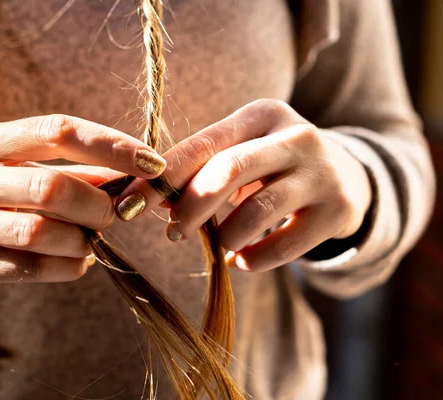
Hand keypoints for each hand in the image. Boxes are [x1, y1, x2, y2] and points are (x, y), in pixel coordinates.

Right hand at [0, 115, 165, 290]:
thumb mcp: (12, 165)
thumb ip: (68, 168)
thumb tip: (130, 175)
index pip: (59, 132)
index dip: (112, 146)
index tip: (152, 162)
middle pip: (53, 188)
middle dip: (98, 205)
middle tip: (114, 214)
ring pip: (42, 233)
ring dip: (83, 239)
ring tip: (91, 239)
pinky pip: (31, 268)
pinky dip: (68, 266)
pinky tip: (77, 261)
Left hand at [117, 99, 371, 271]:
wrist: (347, 177)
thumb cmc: (273, 166)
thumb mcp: (243, 155)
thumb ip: (201, 170)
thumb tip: (150, 198)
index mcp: (262, 115)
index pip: (202, 144)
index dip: (161, 177)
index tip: (129, 205)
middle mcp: (296, 135)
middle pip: (228, 170)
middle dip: (190, 207)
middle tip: (172, 233)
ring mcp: (321, 172)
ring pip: (257, 210)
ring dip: (224, 236)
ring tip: (217, 244)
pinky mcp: (338, 209)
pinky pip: (286, 245)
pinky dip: (255, 260)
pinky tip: (241, 259)